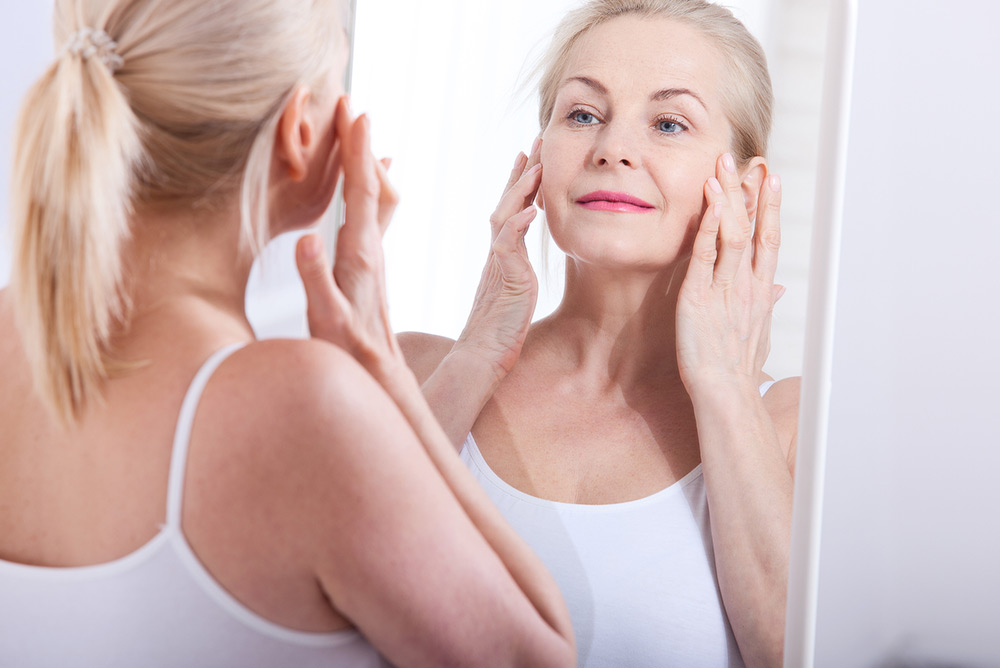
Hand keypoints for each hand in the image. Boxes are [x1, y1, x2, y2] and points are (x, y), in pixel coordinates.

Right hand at [296, 97, 402, 374]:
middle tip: (349, 106)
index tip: (354, 114)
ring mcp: (374, 259)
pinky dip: (368, 191)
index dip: (356, 152)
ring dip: (365, 164)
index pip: (359, 193)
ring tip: (359, 133)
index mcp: (359, 257)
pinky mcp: (370, 269)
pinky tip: (370, 186)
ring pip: (375, 200)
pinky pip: (373, 218)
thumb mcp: (325, 321)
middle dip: (360, 145)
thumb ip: (315, 282)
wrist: (380, 378)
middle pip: (371, 187)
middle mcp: (372, 252)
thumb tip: (306, 239)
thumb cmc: (348, 353)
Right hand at [454, 138, 542, 379]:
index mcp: (502, 256)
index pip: (511, 211)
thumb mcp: (514, 294)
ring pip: (505, 217)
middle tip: (535, 143)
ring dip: (520, 190)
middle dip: (522, 173)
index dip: (521, 184)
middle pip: (506, 204)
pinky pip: (508, 247)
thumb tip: (523, 265)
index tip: (532, 158)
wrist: (481, 357)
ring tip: (535, 166)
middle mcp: (497, 255)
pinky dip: (518, 227)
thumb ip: (516, 273)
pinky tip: (531, 211)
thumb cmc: (498, 333)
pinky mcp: (504, 279)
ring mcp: (498, 265)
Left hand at [675, 152, 782, 394]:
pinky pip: (704, 254)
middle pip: (753, 228)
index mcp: (760, 292)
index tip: (771, 179)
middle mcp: (747, 285)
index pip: (768, 240)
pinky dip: (707, 224)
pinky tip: (707, 199)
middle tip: (751, 158)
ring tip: (724, 166)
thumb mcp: (758, 334)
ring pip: (732, 233)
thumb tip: (777, 290)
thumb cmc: (738, 370)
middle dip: (752, 191)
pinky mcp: (699, 296)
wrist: (726, 394)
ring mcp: (725, 288)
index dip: (770, 207)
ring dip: (728, 197)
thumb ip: (765, 306)